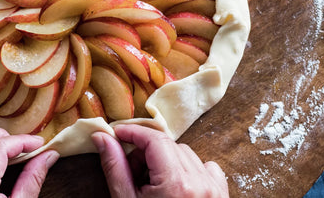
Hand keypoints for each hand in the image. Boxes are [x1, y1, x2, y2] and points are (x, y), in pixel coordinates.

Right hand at [92, 124, 227, 197]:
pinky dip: (189, 170)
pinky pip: (206, 168)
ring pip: (187, 155)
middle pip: (168, 145)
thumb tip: (102, 138)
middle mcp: (199, 183)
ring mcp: (214, 190)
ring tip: (152, 185)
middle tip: (132, 171)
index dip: (132, 132)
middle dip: (146, 151)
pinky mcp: (221, 196)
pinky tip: (175, 188)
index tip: (117, 134)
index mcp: (175, 183)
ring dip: (166, 161)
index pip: (153, 139)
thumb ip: (114, 166)